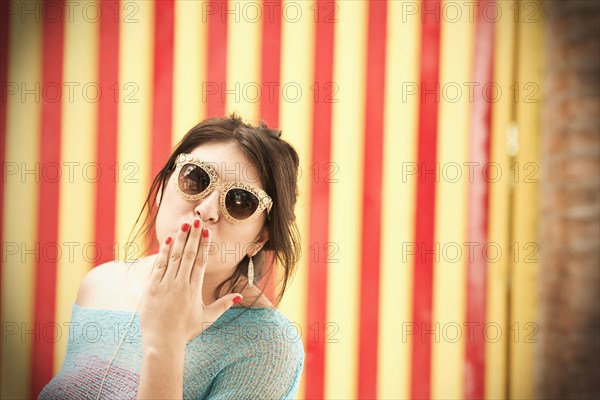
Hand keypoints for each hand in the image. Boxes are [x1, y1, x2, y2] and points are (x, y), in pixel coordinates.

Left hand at [139, 218, 242, 350]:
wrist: (163, 342)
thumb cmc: (186, 331)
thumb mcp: (208, 317)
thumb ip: (223, 304)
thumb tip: (238, 295)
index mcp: (195, 289)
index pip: (200, 261)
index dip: (204, 245)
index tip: (206, 232)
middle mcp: (181, 284)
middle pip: (189, 254)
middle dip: (193, 236)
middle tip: (197, 221)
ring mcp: (166, 284)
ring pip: (174, 256)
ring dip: (179, 239)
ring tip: (184, 224)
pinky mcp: (152, 287)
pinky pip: (159, 265)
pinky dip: (164, 252)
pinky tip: (167, 240)